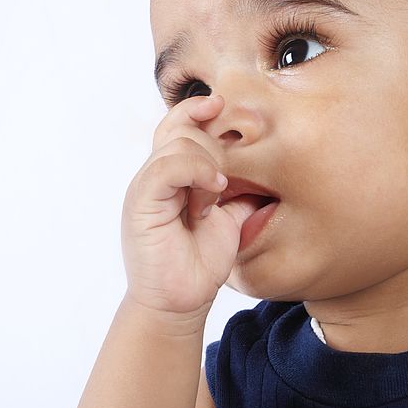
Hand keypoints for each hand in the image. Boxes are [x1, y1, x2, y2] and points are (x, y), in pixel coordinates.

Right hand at [121, 95, 239, 317]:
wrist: (179, 302)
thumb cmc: (201, 263)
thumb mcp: (229, 217)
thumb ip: (239, 190)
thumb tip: (267, 167)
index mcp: (172, 174)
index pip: (179, 124)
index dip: (200, 109)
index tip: (225, 104)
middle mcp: (155, 175)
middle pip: (182, 128)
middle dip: (214, 144)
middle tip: (225, 182)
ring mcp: (146, 187)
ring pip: (177, 143)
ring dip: (207, 161)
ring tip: (218, 192)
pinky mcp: (140, 203)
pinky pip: (165, 167)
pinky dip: (194, 169)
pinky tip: (214, 188)